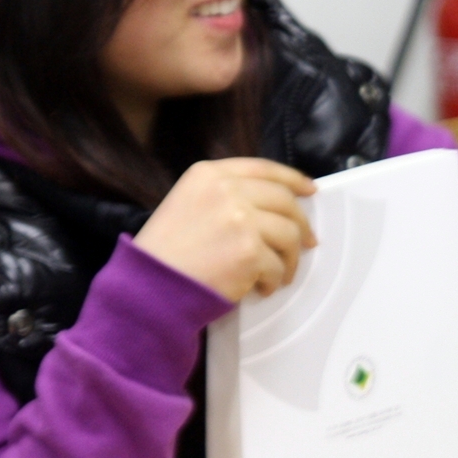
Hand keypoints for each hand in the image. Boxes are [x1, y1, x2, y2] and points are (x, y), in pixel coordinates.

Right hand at [133, 158, 317, 301]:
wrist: (148, 288)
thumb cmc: (165, 255)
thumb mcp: (186, 205)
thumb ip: (224, 196)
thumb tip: (272, 207)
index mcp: (208, 175)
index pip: (263, 169)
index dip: (292, 180)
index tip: (309, 190)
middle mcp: (225, 190)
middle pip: (284, 200)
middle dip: (301, 224)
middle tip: (307, 242)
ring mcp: (240, 218)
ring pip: (289, 233)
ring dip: (290, 258)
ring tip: (280, 274)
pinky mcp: (249, 250)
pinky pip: (278, 265)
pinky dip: (274, 280)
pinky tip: (261, 288)